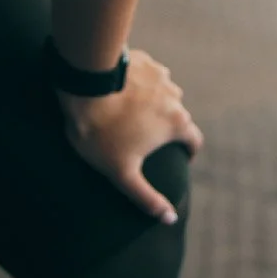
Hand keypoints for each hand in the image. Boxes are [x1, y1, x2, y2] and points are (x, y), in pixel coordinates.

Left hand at [55, 47, 203, 223]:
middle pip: (177, 115)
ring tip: (130, 111)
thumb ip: (147, 199)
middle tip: (145, 136)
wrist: (83, 84)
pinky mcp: (142, 58)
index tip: (179, 157)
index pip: (194, 139)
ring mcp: (159, 73)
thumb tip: (171, 219)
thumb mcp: (122, 174)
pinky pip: (146, 74)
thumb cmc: (101, 132)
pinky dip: (138, 83)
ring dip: (153, 101)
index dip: (188, 150)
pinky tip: (120, 90)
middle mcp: (175, 95)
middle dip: (166, 126)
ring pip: (163, 92)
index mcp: (177, 122)